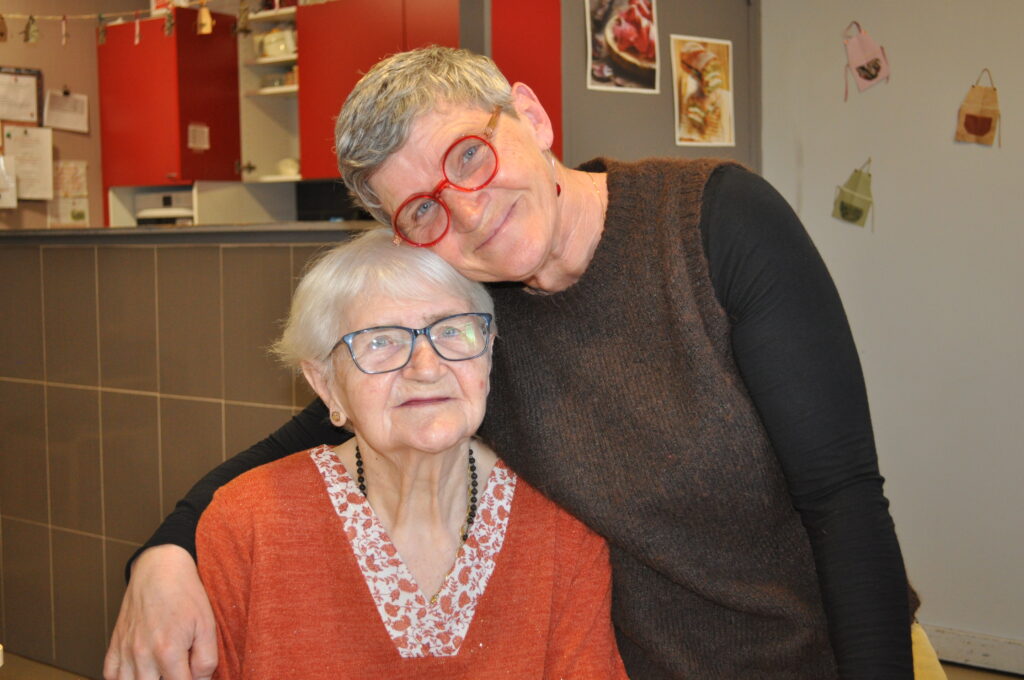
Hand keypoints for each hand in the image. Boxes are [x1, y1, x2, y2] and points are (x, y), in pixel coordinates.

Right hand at [104, 545, 217, 679]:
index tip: (193, 675)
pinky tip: (139, 673)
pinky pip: (111, 674)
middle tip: (178, 671)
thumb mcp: (207, 625)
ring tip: (161, 671)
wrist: (160, 569)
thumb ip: (206, 660)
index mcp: (168, 650)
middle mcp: (142, 654)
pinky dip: (123, 678)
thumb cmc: (185, 594)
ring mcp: (125, 651)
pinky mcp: (115, 645)